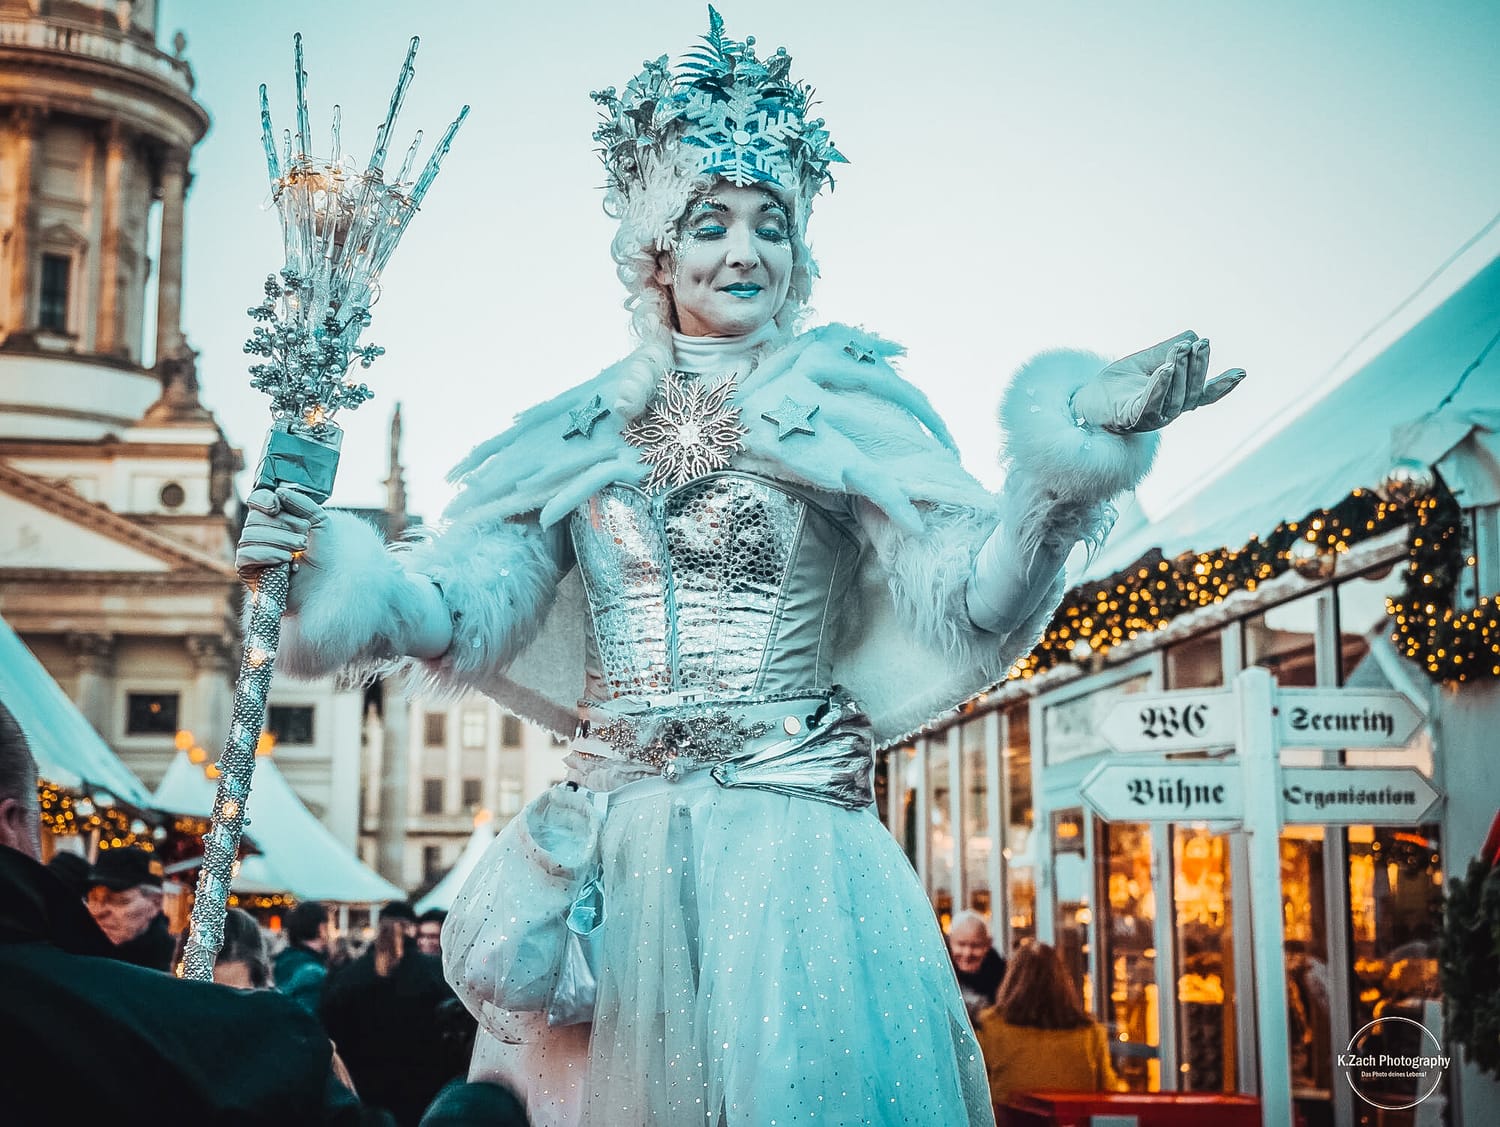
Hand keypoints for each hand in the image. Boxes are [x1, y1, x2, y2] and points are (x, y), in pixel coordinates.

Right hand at [236, 486, 326, 585]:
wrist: (328, 583)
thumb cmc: (324, 553)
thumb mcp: (320, 522)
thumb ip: (302, 503)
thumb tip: (279, 492)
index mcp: (274, 518)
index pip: (256, 500)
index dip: (262, 500)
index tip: (276, 506)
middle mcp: (259, 532)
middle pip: (254, 518)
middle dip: (282, 526)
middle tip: (304, 538)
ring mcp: (252, 551)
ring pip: (250, 536)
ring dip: (279, 540)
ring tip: (300, 549)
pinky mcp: (248, 571)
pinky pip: (245, 555)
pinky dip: (267, 554)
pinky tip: (286, 560)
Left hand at [1071, 330, 1245, 433]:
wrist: (1086, 400)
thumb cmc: (1119, 383)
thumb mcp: (1149, 360)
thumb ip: (1171, 350)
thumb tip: (1192, 337)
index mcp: (1176, 400)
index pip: (1205, 395)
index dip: (1223, 386)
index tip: (1242, 373)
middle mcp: (1168, 413)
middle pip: (1192, 392)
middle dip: (1199, 366)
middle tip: (1201, 343)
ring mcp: (1151, 419)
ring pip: (1174, 397)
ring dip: (1180, 371)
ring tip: (1180, 350)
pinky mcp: (1132, 419)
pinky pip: (1150, 403)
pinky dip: (1160, 386)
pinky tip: (1166, 369)